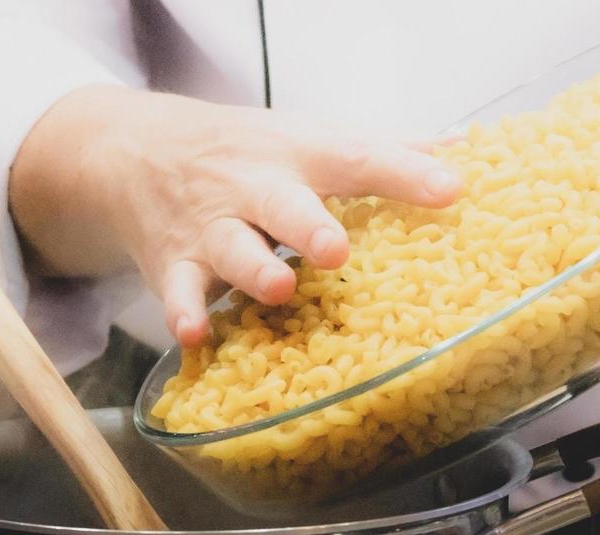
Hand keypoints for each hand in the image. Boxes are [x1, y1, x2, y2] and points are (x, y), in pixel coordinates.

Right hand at [10, 86, 461, 346]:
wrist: (135, 148)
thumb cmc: (245, 151)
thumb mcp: (311, 136)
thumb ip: (385, 149)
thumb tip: (463, 148)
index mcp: (299, 156)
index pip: (357, 158)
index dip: (406, 173)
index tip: (451, 188)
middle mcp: (255, 189)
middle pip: (283, 203)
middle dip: (309, 226)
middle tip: (336, 249)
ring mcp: (212, 228)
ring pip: (232, 250)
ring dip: (254, 270)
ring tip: (279, 286)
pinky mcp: (174, 264)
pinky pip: (177, 291)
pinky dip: (182, 312)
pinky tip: (193, 333)